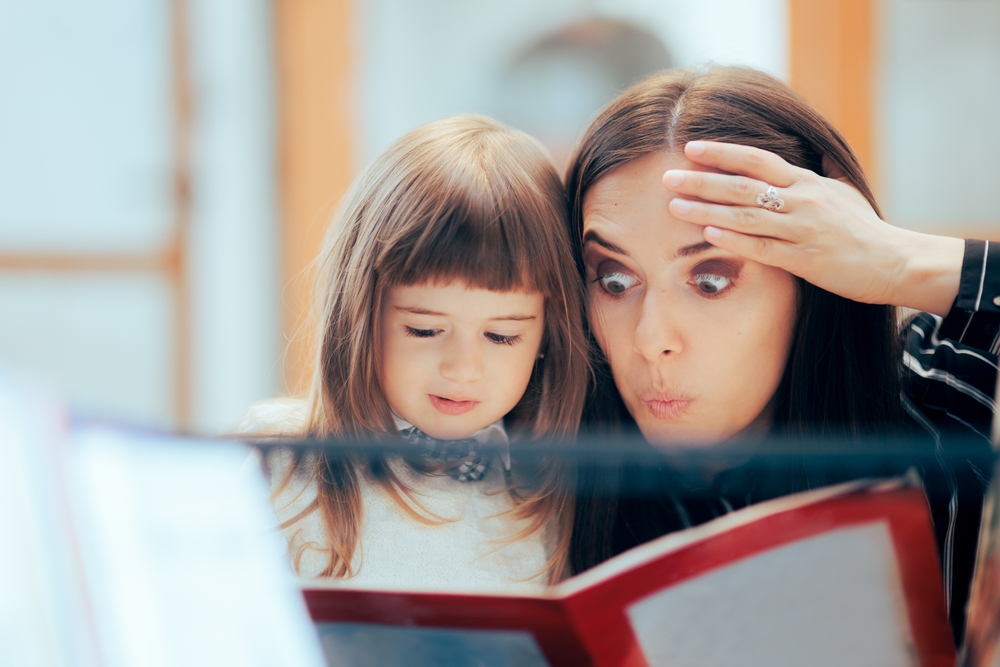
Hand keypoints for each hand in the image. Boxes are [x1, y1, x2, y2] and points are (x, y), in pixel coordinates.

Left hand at [663, 141, 963, 316]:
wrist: (894, 260)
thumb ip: (817, 172)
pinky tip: (708, 236)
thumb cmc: (863, 227)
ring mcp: (802, 230)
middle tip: (667, 178)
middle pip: (742, 186)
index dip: (723, 152)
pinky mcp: (804, 260)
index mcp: (807, 182)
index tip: (690, 147)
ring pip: (747, 217)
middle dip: (701, 181)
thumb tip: (807, 152)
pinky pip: (763, 249)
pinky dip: (734, 241)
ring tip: (674, 208)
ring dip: (707, 211)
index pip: (757, 160)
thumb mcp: (842, 190)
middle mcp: (802, 201)